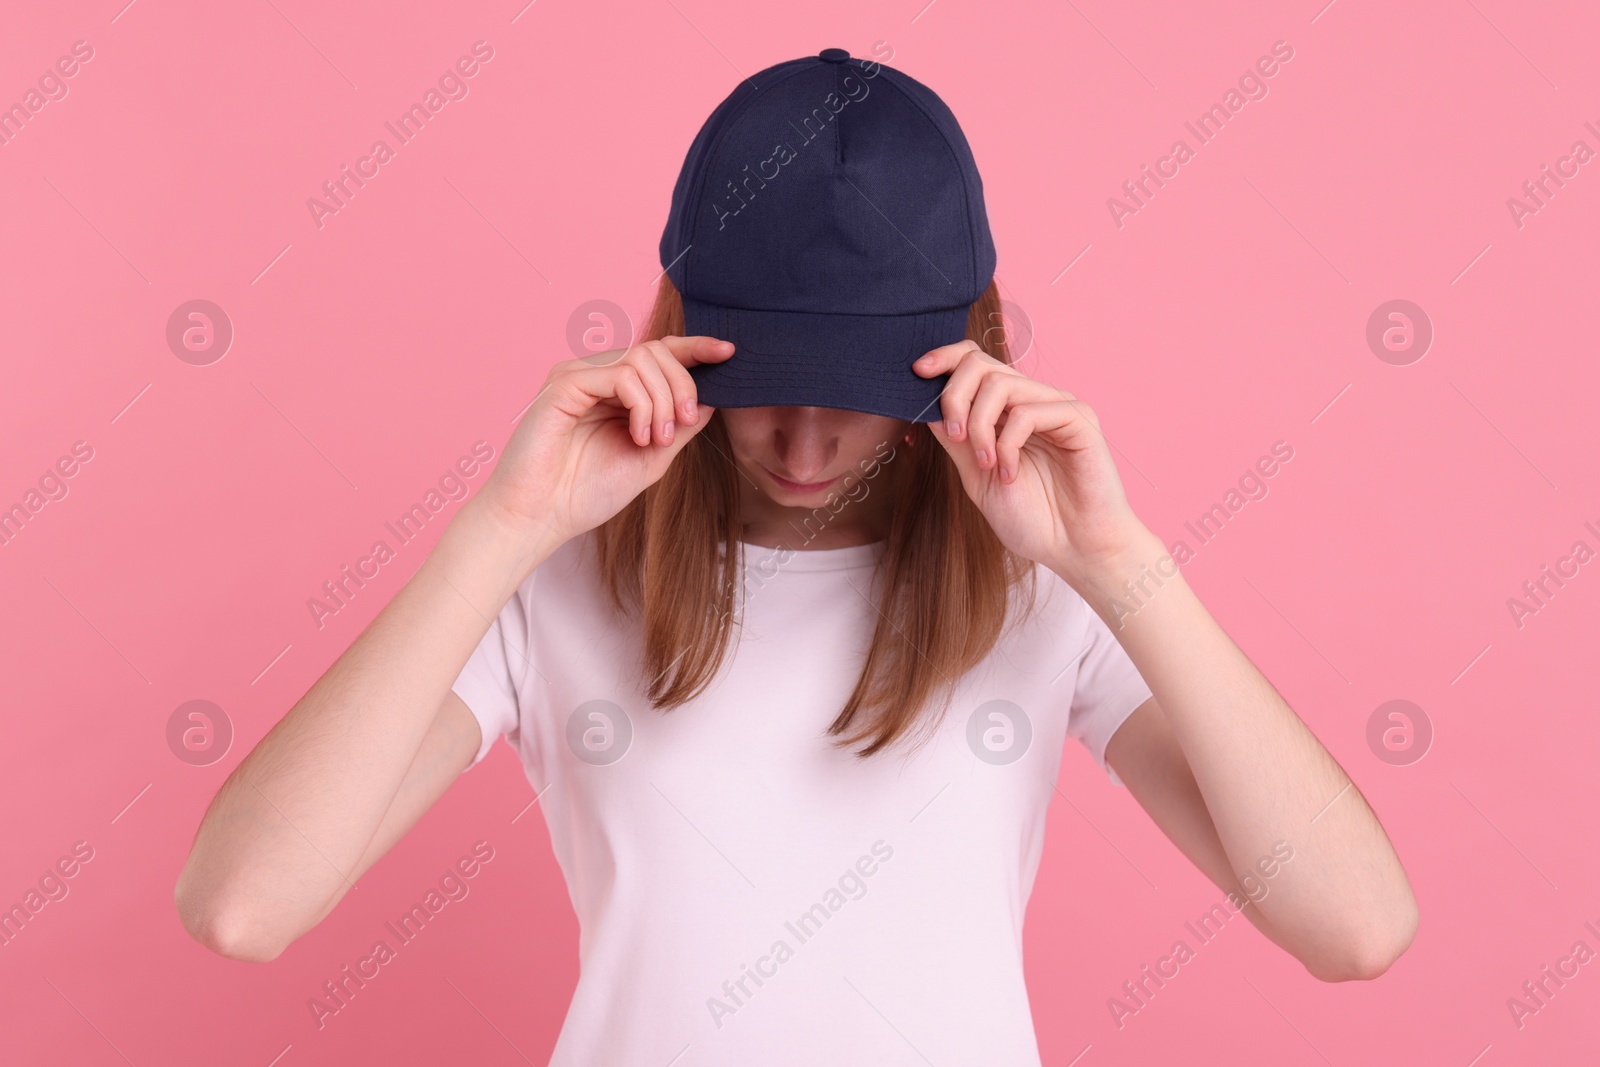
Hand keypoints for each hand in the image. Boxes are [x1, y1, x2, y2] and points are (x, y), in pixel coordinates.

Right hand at [477, 336, 733, 551]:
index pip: (660, 354)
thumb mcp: (652, 457)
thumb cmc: (586, 493)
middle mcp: (596, 375)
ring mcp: (578, 375)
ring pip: (642, 358)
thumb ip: (680, 426)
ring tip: (657, 439)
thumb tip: (713, 396)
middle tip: (684, 425)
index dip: (695, 348)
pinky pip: (619, 374)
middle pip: (657, 351)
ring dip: (662, 400)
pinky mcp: (564, 383)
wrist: (542, 518)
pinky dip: (641, 404)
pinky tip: (639, 435)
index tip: (729, 352)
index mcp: (616, 390)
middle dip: (682, 386)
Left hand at [914, 340, 1152, 586]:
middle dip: (954, 397)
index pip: (973, 360)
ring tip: (986, 465)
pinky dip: (1008, 444)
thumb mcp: (976, 477)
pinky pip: (1028, 412)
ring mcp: (1055, 406)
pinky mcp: (1079, 418)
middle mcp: (1031, 400)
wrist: (1074, 549)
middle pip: (980, 363)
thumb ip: (955, 439)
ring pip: (1000, 383)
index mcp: (1006, 410)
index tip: (917, 373)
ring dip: (979, 426)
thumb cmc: (1032, 518)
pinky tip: (1010, 474)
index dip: (944, 357)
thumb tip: (923, 403)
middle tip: (955, 438)